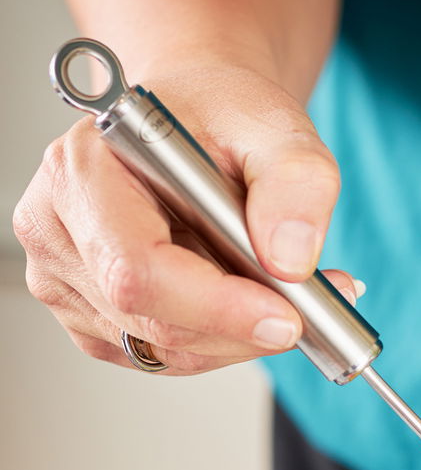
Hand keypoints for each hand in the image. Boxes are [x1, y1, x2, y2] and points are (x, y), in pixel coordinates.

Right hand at [12, 57, 361, 373]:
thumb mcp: (274, 125)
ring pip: (164, 350)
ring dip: (238, 335)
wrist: (191, 116)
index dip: (215, 306)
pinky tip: (247, 298)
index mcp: (83, 170)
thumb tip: (291, 261)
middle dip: (243, 327)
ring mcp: (66, 281)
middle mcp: (58, 229)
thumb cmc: (217, 113)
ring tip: (288, 290)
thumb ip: (295, 183)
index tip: (287, 317)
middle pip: (152, 321)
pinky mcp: (90, 316)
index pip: (135, 269)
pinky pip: (164, 356)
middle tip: (314, 306)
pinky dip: (219, 339)